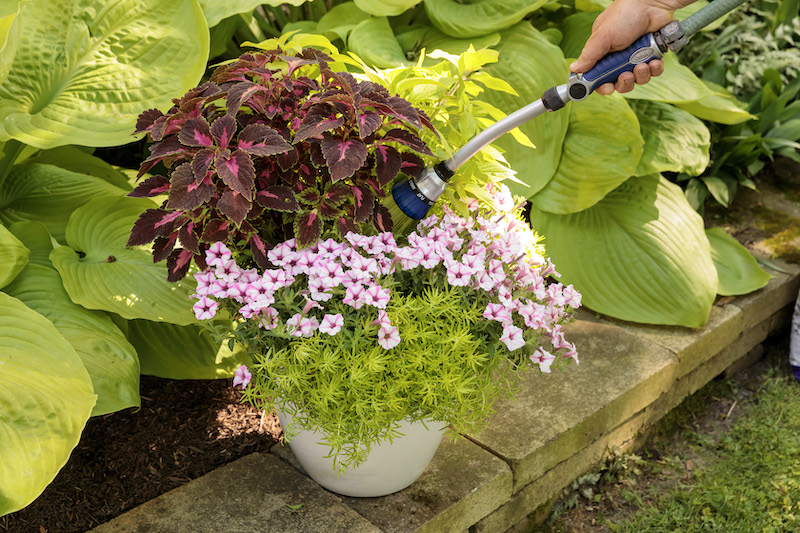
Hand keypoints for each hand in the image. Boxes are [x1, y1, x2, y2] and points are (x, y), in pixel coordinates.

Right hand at [569, 0, 693, 94]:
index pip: (599, 76)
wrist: (653, 3)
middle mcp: (619, 57)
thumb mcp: (602, 36)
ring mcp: (637, 56)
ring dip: (640, 75)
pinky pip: (654, 72)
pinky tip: (654, 61)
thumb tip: (573, 69)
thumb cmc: (625, 14)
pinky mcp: (653, 54)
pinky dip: (655, 69)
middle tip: (626, 75)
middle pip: (619, 82)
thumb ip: (588, 56)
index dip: (603, 85)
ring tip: (642, 64)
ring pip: (637, 79)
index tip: (607, 87)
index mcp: (603, 53)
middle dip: (624, 82)